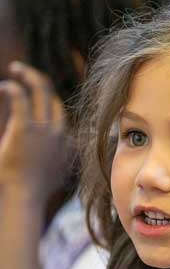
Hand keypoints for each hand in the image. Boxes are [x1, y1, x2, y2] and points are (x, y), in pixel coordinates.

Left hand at [0, 62, 67, 203]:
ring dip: (28, 77)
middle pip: (53, 98)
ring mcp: (43, 130)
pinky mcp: (25, 129)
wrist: (24, 199)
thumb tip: (62, 165)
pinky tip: (4, 86)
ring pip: (41, 91)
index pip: (59, 113)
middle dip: (39, 81)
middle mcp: (58, 133)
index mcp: (64, 142)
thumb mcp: (55, 176)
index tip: (32, 93)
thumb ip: (59, 165)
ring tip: (15, 69)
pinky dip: (13, 89)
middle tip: (22, 72)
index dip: (47, 99)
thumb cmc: (33, 193)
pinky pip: (20, 99)